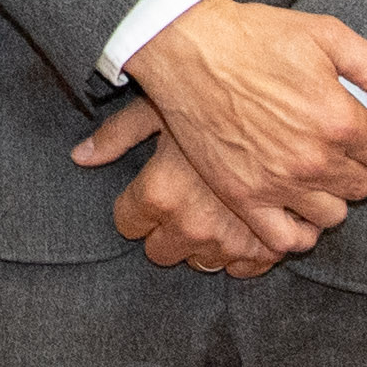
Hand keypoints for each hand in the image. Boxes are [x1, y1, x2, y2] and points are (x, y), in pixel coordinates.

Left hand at [68, 101, 313, 273]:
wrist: (287, 102)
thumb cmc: (214, 98)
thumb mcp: (159, 106)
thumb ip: (116, 134)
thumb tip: (80, 156)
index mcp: (159, 193)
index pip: (128, 224)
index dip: (137, 206)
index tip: (150, 189)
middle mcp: (191, 224)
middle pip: (161, 252)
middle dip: (167, 228)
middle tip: (183, 198)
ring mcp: (231, 239)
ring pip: (202, 262)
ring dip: (205, 240)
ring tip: (216, 206)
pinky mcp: (269, 246)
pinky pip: (245, 269)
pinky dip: (245, 251)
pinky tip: (246, 223)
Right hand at [125, 0, 366, 246]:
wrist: (187, 48)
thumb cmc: (256, 36)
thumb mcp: (327, 34)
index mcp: (339, 119)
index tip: (356, 126)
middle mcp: (313, 159)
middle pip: (362, 186)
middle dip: (354, 165)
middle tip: (331, 144)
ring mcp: (277, 183)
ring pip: (332, 215)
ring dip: (329, 196)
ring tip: (312, 172)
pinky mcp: (242, 196)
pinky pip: (286, 239)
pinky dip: (299, 233)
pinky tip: (295, 210)